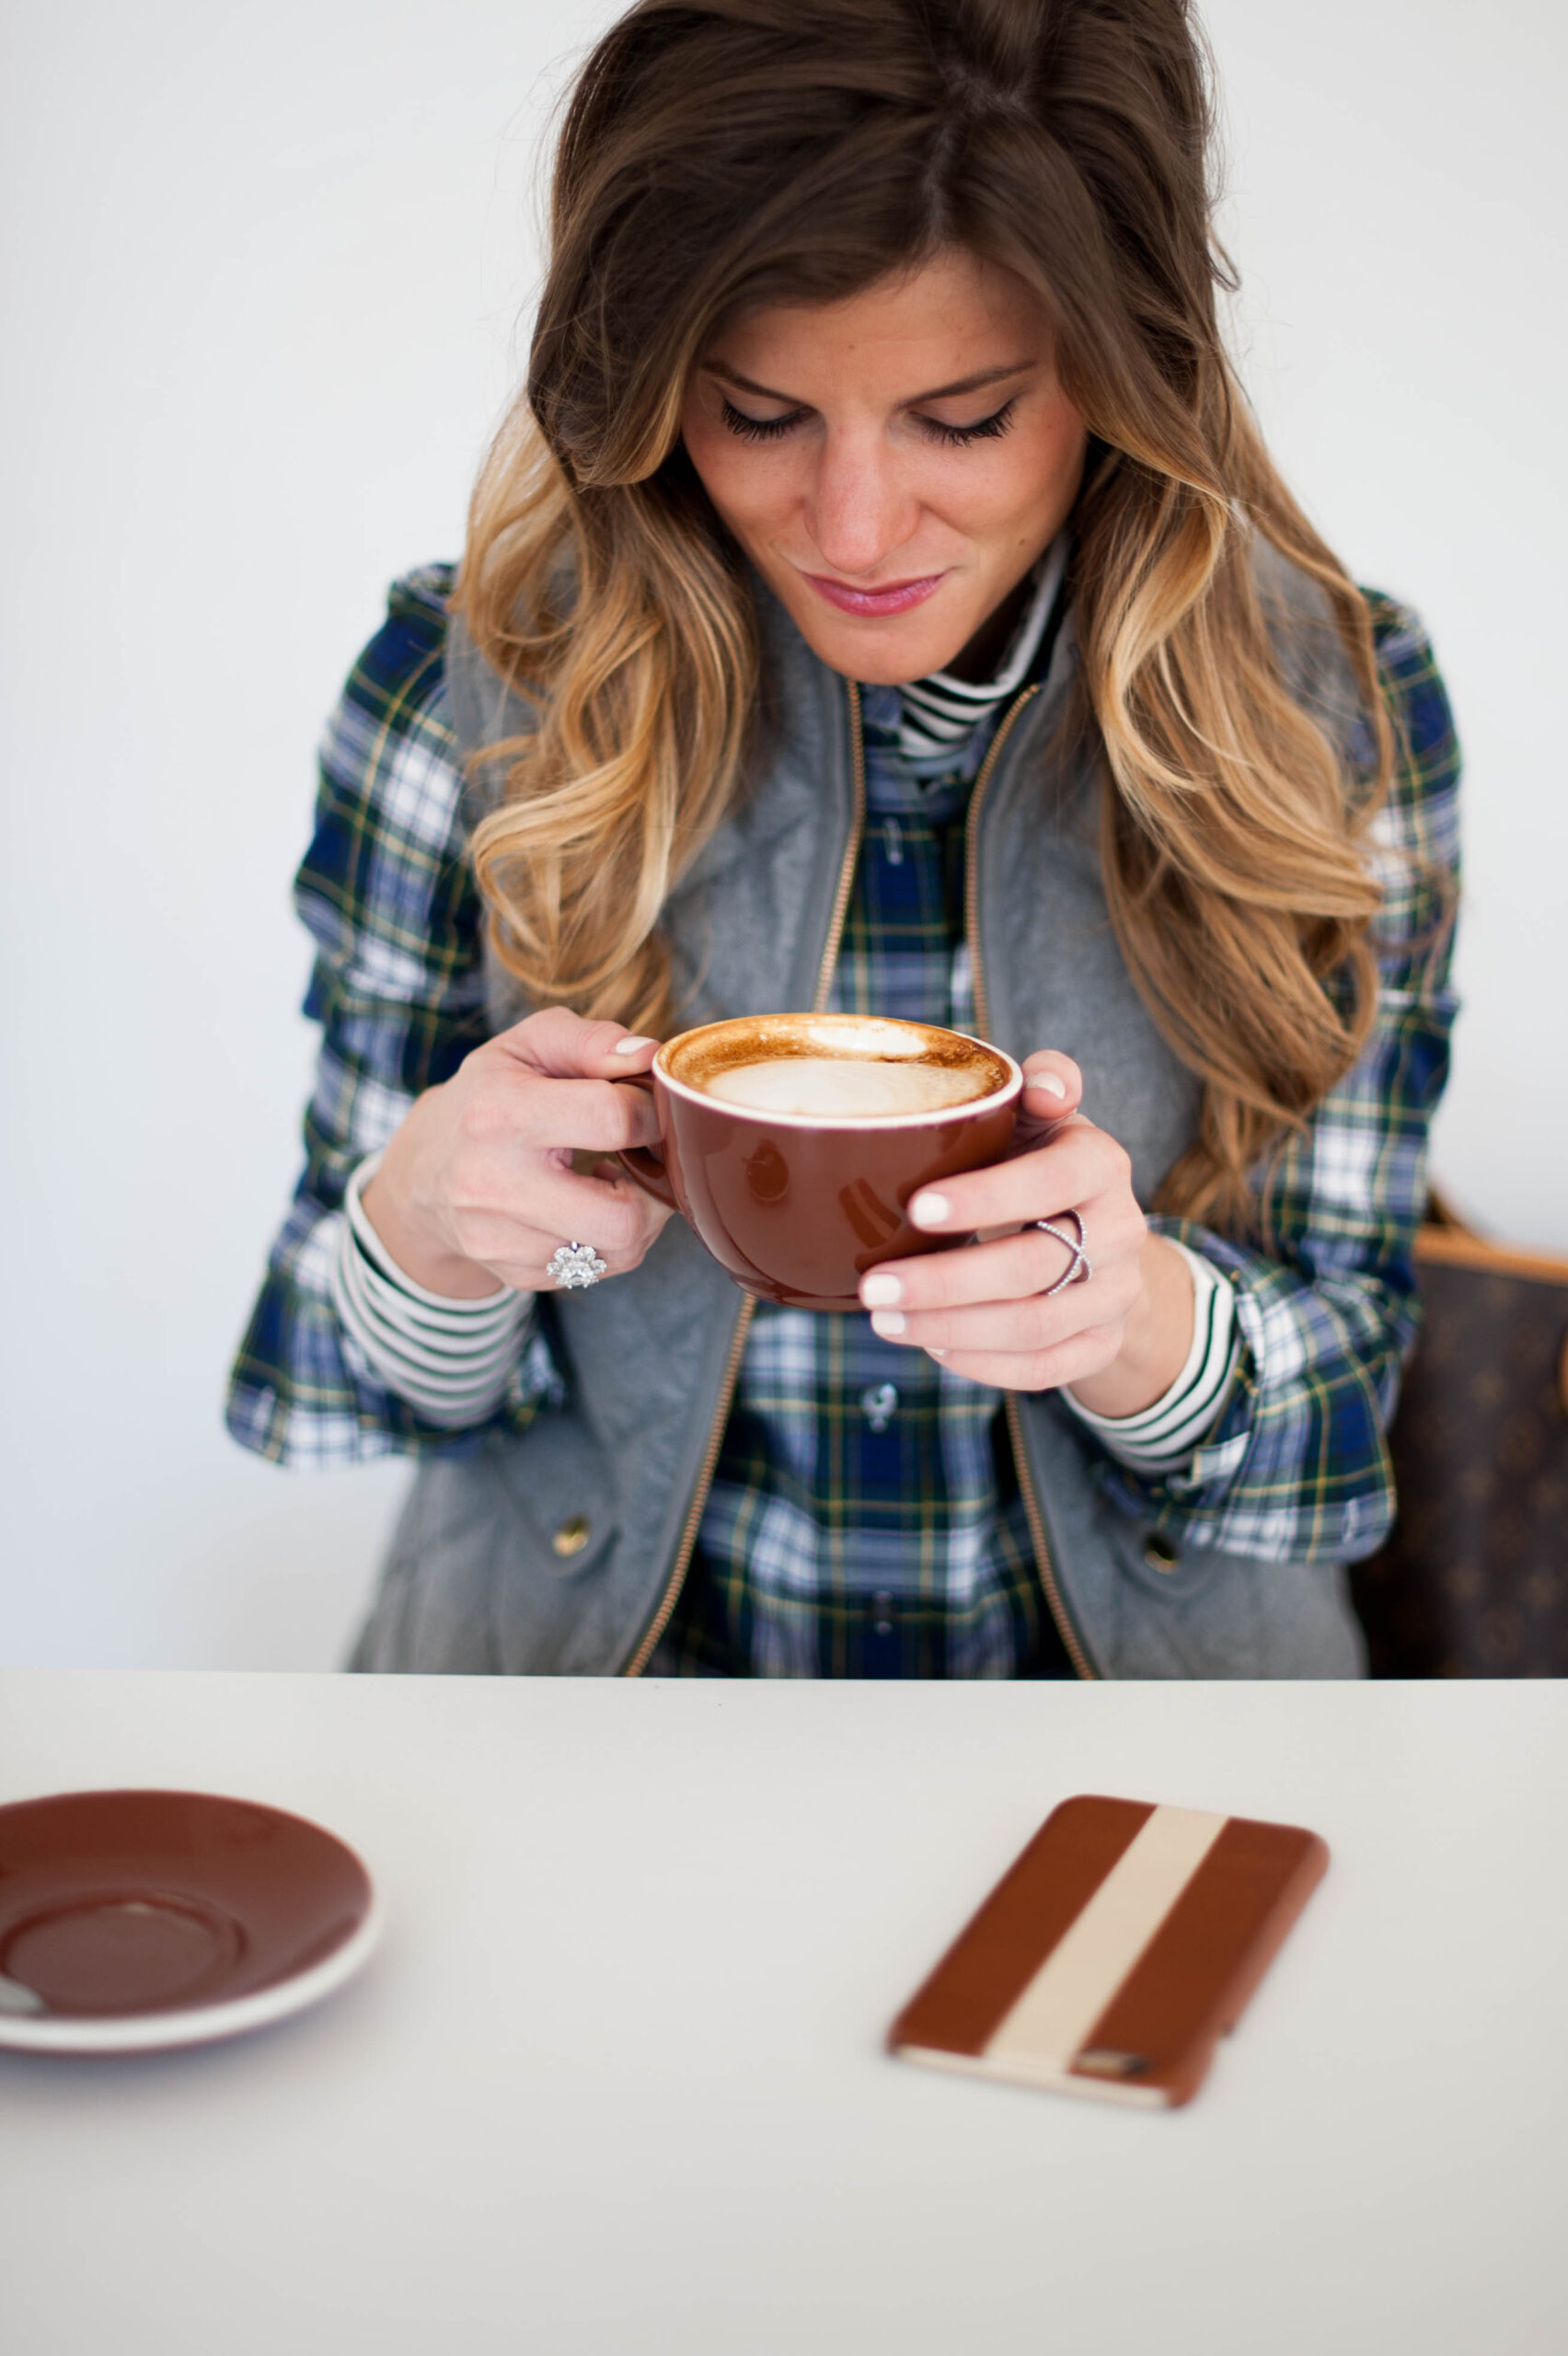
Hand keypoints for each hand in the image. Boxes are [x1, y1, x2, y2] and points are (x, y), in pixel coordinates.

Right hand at [360, 1008, 672, 1297]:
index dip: (651, 1111)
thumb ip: (591, 1041)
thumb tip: (648, 1058)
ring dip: (639, 1215)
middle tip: (645, 1158)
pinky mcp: (516, 1274)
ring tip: (617, 1181)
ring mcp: (502, 1240)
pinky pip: (601, 1269)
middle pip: (624, 1216)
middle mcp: (494, 1184)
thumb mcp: (527, 1046)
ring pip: (622, 1250)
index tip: (648, 1108)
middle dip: (655, 1185)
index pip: (613, 1119)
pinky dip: (612, 1239)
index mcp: (500, 1112)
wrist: (421, 1174)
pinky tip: (590, 1206)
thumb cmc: (488, 1098)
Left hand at [855, 1051, 1194, 1409]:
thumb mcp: (1041, 1116)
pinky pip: (1045, 1369)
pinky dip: (983, 1365)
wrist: (1101, 1234)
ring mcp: (1116, 1294)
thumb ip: (1042, 1082)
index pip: (1051, 1182)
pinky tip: (931, 1346)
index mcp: (1101, 1163)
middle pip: (1033, 1266)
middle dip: (945, 1282)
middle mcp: (1121, 1231)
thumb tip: (1045, 1085)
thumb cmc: (1041, 1161)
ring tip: (884, 1319)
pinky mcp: (1103, 1343)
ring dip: (951, 1328)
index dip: (986, 1198)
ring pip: (1035, 1326)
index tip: (915, 1208)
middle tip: (873, 1286)